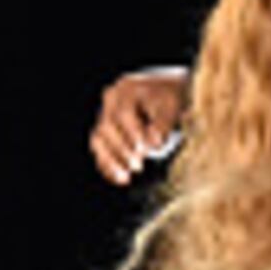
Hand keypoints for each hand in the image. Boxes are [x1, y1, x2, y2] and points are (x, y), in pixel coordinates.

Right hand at [89, 68, 188, 184]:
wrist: (164, 94)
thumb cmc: (169, 99)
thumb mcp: (171, 106)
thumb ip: (163, 124)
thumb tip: (154, 143)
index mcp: (126, 90)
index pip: (124, 113)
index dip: (133, 133)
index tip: (144, 150)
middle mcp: (110, 102)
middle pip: (107, 128)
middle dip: (122, 150)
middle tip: (138, 166)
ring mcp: (104, 116)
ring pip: (98, 140)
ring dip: (110, 161)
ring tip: (125, 177)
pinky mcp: (104, 132)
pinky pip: (100, 150)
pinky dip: (107, 165)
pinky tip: (118, 179)